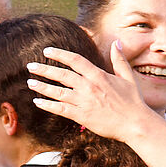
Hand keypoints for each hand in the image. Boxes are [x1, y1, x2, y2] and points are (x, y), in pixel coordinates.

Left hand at [25, 43, 156, 143]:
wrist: (135, 124)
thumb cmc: (133, 101)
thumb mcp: (128, 77)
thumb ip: (119, 60)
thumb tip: (116, 43)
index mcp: (98, 75)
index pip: (75, 60)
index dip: (59, 54)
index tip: (47, 51)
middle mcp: (88, 87)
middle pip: (62, 75)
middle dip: (44, 69)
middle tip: (31, 66)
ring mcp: (84, 102)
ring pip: (58, 92)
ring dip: (42, 87)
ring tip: (30, 83)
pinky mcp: (82, 116)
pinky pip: (60, 110)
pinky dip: (48, 105)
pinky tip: (38, 102)